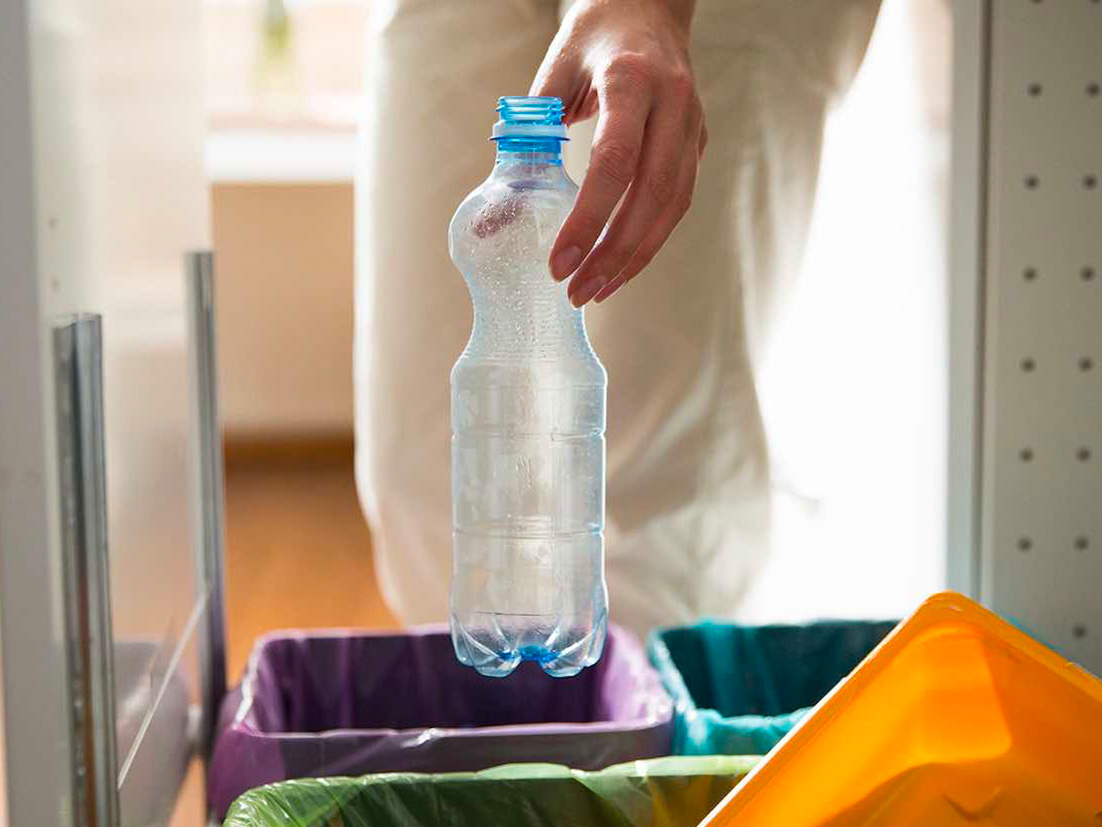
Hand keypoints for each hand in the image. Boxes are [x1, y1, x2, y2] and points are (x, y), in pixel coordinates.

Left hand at [531, 0, 705, 305]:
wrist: (649, 6)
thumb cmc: (594, 38)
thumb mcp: (553, 71)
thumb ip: (526, 135)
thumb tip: (492, 216)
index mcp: (632, 81)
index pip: (614, 162)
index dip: (587, 219)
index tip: (559, 262)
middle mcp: (672, 105)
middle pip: (650, 195)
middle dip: (612, 253)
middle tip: (576, 291)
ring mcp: (692, 127)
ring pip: (671, 207)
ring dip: (634, 257)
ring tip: (595, 290)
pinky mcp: (697, 144)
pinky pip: (677, 203)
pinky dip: (649, 240)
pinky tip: (620, 265)